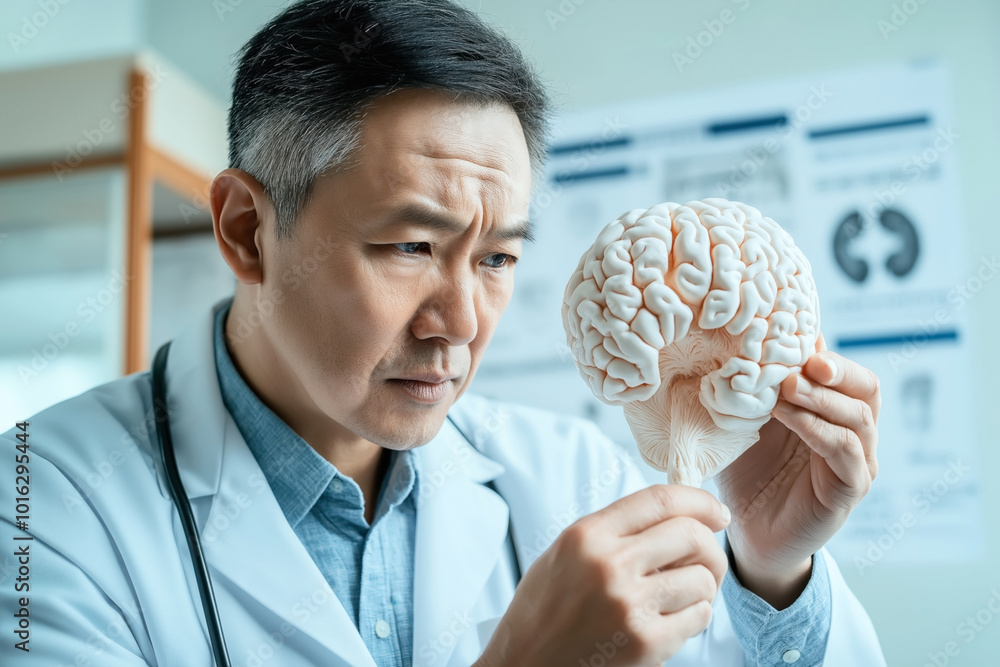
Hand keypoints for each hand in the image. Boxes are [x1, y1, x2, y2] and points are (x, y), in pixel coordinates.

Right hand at [476, 485, 730, 666]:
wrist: (524, 664)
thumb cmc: (543, 609)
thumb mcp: (566, 552)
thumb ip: (614, 530)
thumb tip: (676, 516)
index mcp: (587, 535)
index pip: (659, 500)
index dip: (698, 501)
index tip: (715, 511)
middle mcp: (609, 565)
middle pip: (691, 535)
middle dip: (710, 546)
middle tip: (707, 560)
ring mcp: (629, 605)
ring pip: (702, 579)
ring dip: (703, 587)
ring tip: (681, 595)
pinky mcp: (646, 643)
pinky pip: (699, 616)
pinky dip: (696, 616)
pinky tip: (673, 619)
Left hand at [715, 334, 879, 607]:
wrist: (746, 532)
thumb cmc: (747, 472)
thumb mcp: (747, 423)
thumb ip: (755, 389)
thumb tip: (746, 344)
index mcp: (833, 413)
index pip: (848, 373)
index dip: (827, 353)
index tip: (798, 339)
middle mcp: (853, 435)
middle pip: (866, 389)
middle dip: (837, 369)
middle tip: (804, 359)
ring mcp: (857, 463)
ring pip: (858, 418)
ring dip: (820, 397)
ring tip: (784, 386)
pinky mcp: (849, 490)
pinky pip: (844, 453)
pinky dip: (818, 429)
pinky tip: (788, 417)